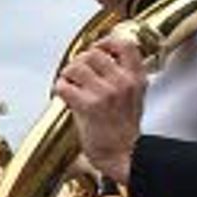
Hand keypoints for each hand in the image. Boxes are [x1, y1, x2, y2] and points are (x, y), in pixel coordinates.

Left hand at [54, 33, 145, 184]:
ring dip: (68, 73)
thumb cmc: (125, 130)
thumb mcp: (136, 96)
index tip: (97, 47)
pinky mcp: (88, 106)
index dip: (106, 41)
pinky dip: (59, 88)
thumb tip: (101, 58)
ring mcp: (106, 93)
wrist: (124, 154)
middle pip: (93, 53)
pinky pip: (64, 86)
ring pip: (77, 66)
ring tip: (69, 82)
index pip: (125, 44)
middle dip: (80, 60)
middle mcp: (122, 82)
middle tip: (76, 72)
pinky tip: (63, 95)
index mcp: (136, 78)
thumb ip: (124, 76)